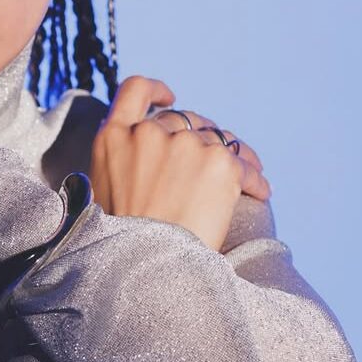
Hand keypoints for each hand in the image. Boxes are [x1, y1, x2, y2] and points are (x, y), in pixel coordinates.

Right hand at [88, 75, 271, 251]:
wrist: (147, 270)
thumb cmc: (123, 244)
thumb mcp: (102, 194)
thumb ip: (122, 163)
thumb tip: (149, 160)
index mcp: (113, 139)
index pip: (135, 90)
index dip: (155, 90)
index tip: (169, 97)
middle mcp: (150, 133)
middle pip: (184, 120)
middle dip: (201, 138)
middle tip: (217, 161)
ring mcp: (186, 145)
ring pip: (219, 140)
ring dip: (233, 158)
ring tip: (248, 179)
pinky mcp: (220, 163)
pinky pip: (244, 166)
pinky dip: (254, 180)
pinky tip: (259, 193)